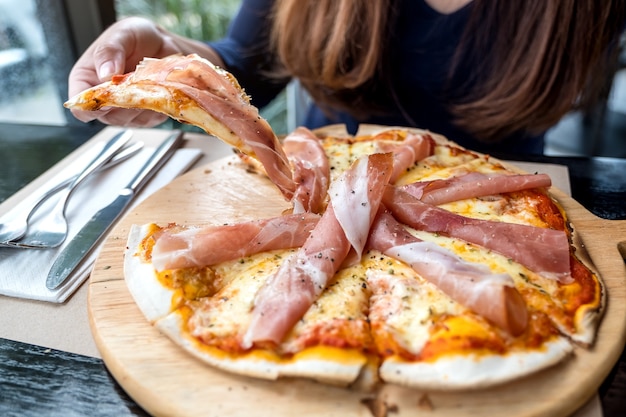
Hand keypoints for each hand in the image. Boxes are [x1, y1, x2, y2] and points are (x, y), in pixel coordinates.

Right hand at [67, 17, 183, 126]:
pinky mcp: (145, 115)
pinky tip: (161, 89)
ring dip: (143, 104)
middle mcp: (103, 98)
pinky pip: (150, 120)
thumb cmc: (136, 37)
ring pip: (131, 120)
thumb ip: (109, 51)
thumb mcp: (121, 34)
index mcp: (87, 79)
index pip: (80, 106)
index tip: (109, 100)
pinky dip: (157, 107)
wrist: (163, 44)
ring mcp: (125, 109)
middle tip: (140, 84)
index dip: (92, 108)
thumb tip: (105, 74)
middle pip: (108, 117)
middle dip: (126, 104)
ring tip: (152, 81)